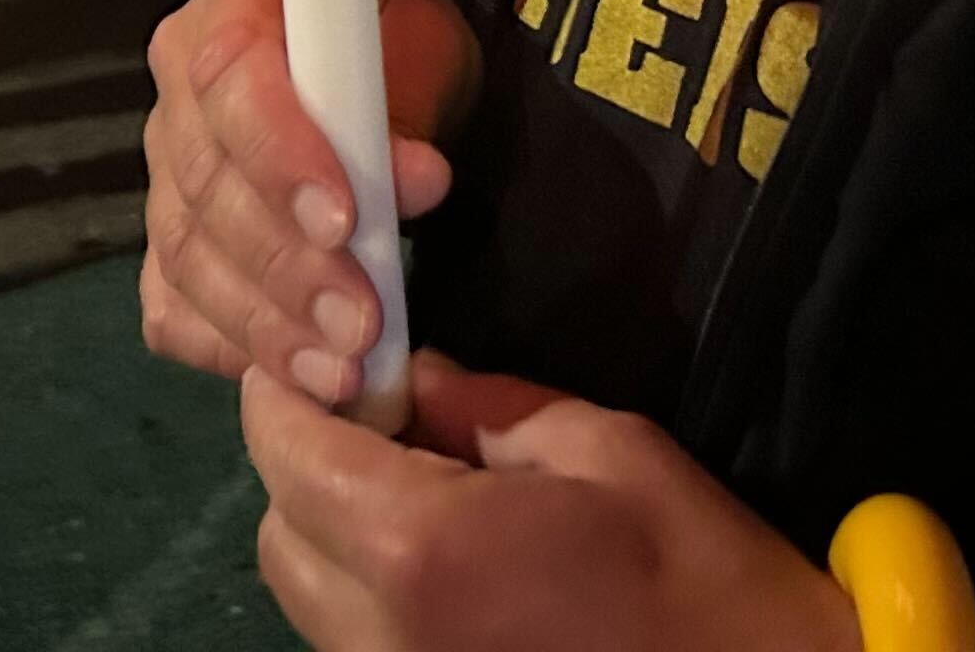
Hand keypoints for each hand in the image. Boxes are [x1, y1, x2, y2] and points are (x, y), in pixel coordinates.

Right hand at [144, 0, 480, 403]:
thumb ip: (404, 111)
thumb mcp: (421, 49)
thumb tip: (412, 181)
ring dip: (269, 325)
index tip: (345, 219)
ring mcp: (164, 173)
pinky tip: (292, 373)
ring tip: (343, 367)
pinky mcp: (168, 247)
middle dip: (288, 266)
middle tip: (361, 321)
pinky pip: (175, 311)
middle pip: (206, 187)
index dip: (280, 155)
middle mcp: (180, 89)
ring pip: (187, 258)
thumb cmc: (400, 51)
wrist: (381, 81)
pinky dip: (232, 349)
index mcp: (235, 5)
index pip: (231, 78)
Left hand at [245, 356, 857, 651]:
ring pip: (307, 595)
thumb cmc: (695, 571)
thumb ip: (490, 410)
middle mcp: (379, 634)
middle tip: (377, 413)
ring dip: (332, 529)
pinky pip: (351, 639)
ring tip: (414, 482)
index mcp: (422, 550)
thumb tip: (417, 381)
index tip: (313, 352)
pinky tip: (437, 552)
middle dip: (305, 462)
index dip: (284, 393)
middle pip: (279, 533)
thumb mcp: (608, 451)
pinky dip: (365, 588)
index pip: (291, 456)